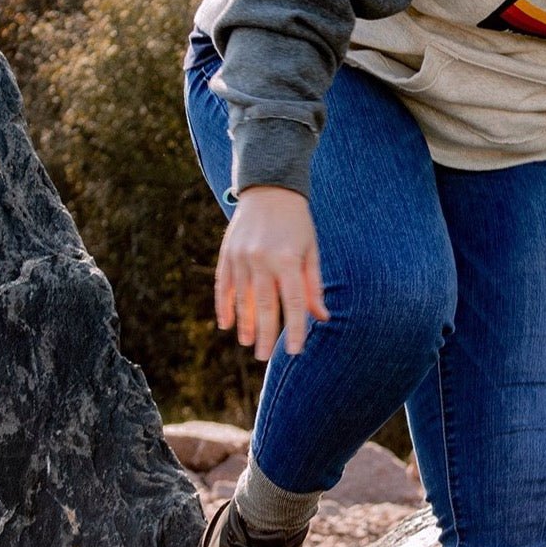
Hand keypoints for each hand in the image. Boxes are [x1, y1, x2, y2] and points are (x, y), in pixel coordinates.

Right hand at [214, 186, 330, 359]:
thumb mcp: (311, 249)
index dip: (295, 328)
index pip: (292, 302)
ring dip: (244, 324)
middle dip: (265, 334)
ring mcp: (241, 257)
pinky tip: (226, 324)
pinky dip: (224, 306)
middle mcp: (262, 260)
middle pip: (264, 306)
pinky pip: (224, 286)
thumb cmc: (297, 222)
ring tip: (248, 343)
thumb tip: (321, 317)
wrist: (269, 189)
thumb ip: (313, 285)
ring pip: (242, 299)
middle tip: (264, 357)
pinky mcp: (227, 254)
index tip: (295, 351)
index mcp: (287, 259)